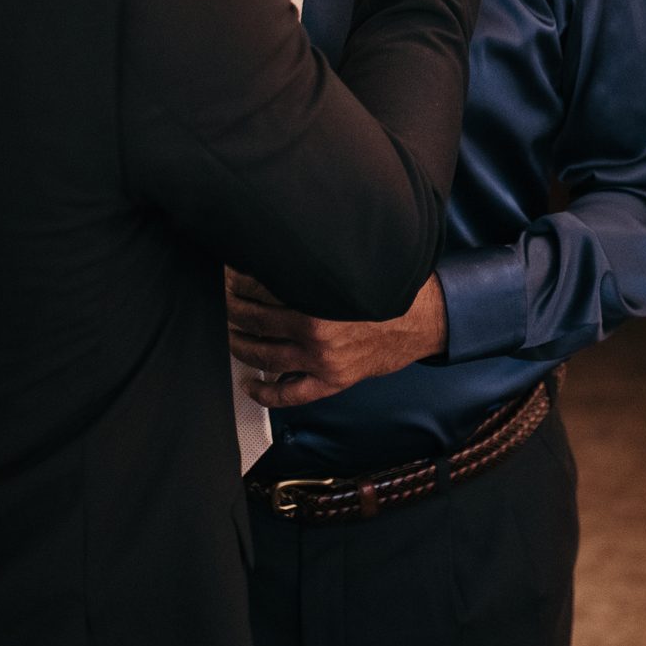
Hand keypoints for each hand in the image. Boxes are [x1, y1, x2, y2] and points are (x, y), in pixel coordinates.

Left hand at [226, 270, 448, 408]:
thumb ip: (315, 264)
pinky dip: (265, 393)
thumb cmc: (387, 288)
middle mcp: (315, 332)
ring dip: (240, 345)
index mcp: (318, 298)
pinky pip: (291, 395)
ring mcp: (321, 361)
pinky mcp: (331, 382)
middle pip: (256, 321)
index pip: (262, 288)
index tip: (231, 275)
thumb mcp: (349, 268)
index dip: (241, 281)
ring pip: (265, 356)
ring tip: (229, 333)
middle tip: (223, 300)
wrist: (422, 321)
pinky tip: (249, 384)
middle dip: (233, 309)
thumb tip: (280, 250)